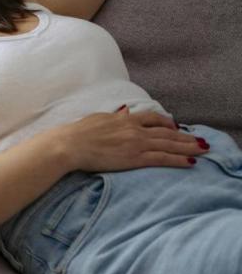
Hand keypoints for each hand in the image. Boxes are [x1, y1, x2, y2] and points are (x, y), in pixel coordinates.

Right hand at [44, 106, 208, 173]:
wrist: (69, 145)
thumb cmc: (78, 133)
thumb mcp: (98, 119)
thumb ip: (115, 116)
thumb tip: (126, 110)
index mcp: (125, 119)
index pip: (153, 119)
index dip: (167, 122)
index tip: (176, 126)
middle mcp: (134, 129)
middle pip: (167, 132)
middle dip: (186, 137)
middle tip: (201, 140)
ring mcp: (136, 143)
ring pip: (169, 144)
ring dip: (188, 147)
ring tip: (203, 149)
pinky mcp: (135, 158)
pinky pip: (162, 158)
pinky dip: (179, 160)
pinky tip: (190, 162)